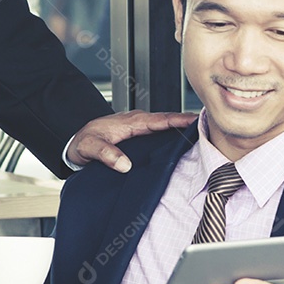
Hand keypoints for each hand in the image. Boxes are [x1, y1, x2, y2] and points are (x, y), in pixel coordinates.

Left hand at [67, 110, 196, 172]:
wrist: (74, 140)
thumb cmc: (82, 142)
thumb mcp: (90, 148)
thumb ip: (106, 154)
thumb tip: (125, 164)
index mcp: (129, 122)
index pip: (158, 119)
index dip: (177, 120)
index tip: (194, 120)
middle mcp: (137, 122)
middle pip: (167, 120)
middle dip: (187, 122)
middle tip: (209, 125)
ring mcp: (138, 127)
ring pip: (164, 126)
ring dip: (181, 128)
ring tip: (202, 133)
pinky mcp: (138, 134)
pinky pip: (159, 132)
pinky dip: (172, 134)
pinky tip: (181, 142)